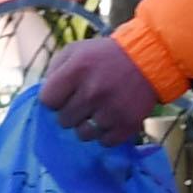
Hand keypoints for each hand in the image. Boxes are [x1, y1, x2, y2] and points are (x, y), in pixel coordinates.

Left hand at [36, 36, 159, 145]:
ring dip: (87, 126)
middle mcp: (92, 92)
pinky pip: (105, 142)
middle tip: (84, 102)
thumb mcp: (76, 51)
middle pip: (64, 121)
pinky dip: (107, 133)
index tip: (65, 95)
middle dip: (71, 112)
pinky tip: (111, 118)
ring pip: (83, 135)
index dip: (54, 99)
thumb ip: (55, 70)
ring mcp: (111, 111)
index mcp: (76, 70)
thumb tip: (45, 98)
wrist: (148, 59)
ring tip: (97, 112)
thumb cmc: (105, 55)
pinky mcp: (127, 125)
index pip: (47, 101)